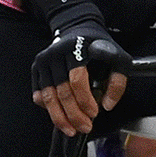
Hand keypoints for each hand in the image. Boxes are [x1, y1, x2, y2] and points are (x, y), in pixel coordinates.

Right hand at [32, 5, 130, 135]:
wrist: (77, 27)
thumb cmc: (99, 45)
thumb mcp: (119, 59)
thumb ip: (118, 82)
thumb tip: (107, 105)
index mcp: (76, 49)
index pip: (77, 80)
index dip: (85, 100)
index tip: (94, 114)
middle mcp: (56, 54)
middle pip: (61, 91)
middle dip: (73, 114)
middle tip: (84, 127)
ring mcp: (43, 61)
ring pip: (48, 95)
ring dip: (59, 116)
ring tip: (70, 129)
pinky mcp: (37, 68)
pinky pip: (39, 92)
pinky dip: (48, 107)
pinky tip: (58, 118)